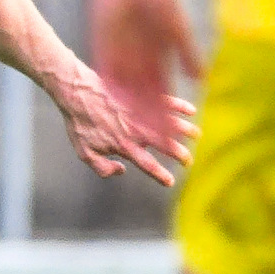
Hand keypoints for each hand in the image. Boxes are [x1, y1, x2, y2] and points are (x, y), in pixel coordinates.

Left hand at [54, 66, 196, 185]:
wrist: (77, 91)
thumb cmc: (80, 122)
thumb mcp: (84, 152)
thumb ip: (102, 167)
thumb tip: (122, 171)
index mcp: (124, 145)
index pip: (147, 164)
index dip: (160, 175)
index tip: (170, 182)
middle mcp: (137, 130)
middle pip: (164, 145)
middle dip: (179, 154)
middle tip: (188, 161)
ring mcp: (141, 112)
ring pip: (169, 123)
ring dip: (185, 130)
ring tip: (196, 136)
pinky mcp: (141, 96)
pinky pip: (165, 101)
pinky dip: (180, 106)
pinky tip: (192, 110)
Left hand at [90, 0, 204, 144]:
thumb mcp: (176, 27)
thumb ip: (187, 53)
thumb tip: (201, 79)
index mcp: (156, 56)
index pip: (163, 93)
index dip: (169, 114)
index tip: (177, 135)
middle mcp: (137, 61)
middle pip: (145, 99)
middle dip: (151, 122)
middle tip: (158, 146)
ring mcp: (120, 55)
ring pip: (126, 92)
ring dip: (131, 113)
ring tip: (136, 135)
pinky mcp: (103, 47)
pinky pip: (107, 74)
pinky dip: (111, 91)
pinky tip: (115, 108)